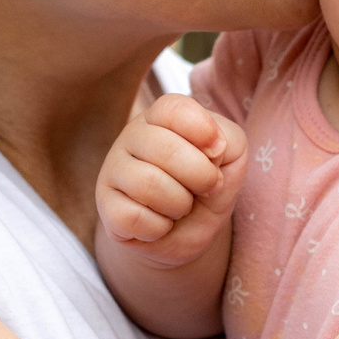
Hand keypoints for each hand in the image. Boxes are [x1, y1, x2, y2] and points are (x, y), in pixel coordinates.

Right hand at [96, 95, 249, 268]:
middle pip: (165, 150)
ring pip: (148, 185)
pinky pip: (133, 218)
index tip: (218, 152)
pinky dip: (159, 228)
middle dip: (201, 177)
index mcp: (161, 116)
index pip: (175, 109)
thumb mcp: (232, 155)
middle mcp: (132, 136)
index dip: (204, 132)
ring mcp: (113, 170)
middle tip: (206, 188)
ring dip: (180, 204)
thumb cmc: (209, 183)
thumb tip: (210, 151)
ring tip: (181, 206)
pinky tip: (160, 223)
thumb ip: (228, 140)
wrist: (192, 229)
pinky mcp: (106, 207)